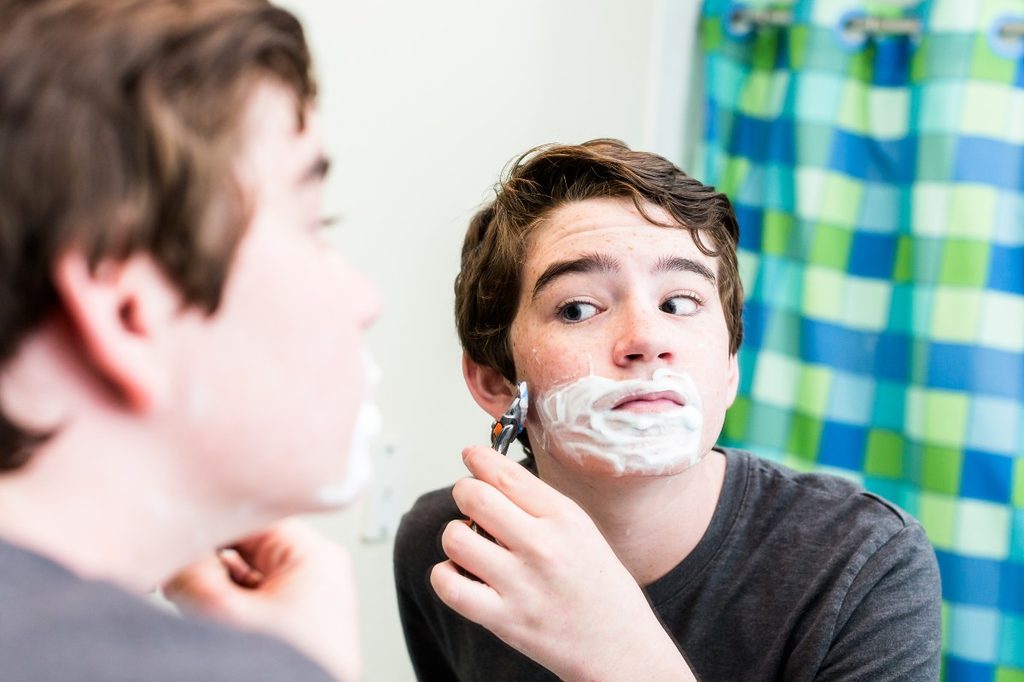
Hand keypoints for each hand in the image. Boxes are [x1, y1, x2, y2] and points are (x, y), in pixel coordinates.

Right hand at [164, 519, 360, 681]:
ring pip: (241, 576)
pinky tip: (199, 623)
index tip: (168, 533)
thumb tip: (170, 548)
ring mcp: (305, 604)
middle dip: (202, 560)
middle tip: (164, 575)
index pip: (251, 514)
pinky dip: (220, 610)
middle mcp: (315, 575)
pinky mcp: (293, 630)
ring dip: (207, 588)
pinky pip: (248, 605)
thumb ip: (191, 571)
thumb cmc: (290, 676)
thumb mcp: (224, 615)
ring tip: (183, 605)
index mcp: (315, 558)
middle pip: (244, 544)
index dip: (205, 521)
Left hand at [430, 445, 694, 681]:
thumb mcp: (583, 532)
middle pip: (475, 497)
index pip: (507, 475)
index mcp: (565, 519)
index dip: (480, 459)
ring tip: (470, 542)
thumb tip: (492, 479)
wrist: (620, 649)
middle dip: (464, 491)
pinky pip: (450, 586)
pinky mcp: (504, 619)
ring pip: (456, 538)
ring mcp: (520, 584)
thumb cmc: (602, 590)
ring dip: (455, 534)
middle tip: (469, 499)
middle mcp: (542, 546)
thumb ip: (540, 506)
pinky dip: (445, 575)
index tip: (471, 455)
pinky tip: (460, 573)